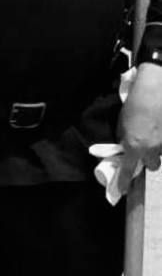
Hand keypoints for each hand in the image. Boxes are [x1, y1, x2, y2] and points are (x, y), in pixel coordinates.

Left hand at [117, 64, 161, 193]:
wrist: (155, 89)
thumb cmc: (135, 103)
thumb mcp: (122, 122)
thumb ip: (124, 138)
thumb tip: (125, 146)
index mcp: (134, 146)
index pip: (128, 170)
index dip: (124, 182)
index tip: (122, 190)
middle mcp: (151, 149)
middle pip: (151, 165)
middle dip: (147, 159)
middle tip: (143, 149)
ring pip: (161, 154)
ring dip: (156, 149)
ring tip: (152, 135)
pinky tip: (158, 129)